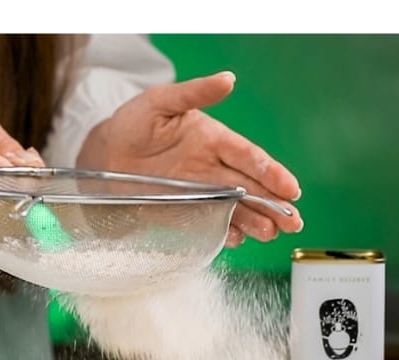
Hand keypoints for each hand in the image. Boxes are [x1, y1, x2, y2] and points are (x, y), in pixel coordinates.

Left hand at [77, 72, 302, 246]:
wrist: (105, 152)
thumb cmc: (134, 121)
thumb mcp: (161, 101)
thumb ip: (194, 92)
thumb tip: (228, 78)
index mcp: (214, 139)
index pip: (249, 157)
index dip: (271, 173)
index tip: (290, 189)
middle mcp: (213, 166)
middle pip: (251, 187)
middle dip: (274, 204)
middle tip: (293, 222)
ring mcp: (201, 190)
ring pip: (236, 207)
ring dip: (255, 221)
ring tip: (271, 234)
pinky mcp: (185, 208)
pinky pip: (210, 222)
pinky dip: (224, 232)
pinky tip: (238, 240)